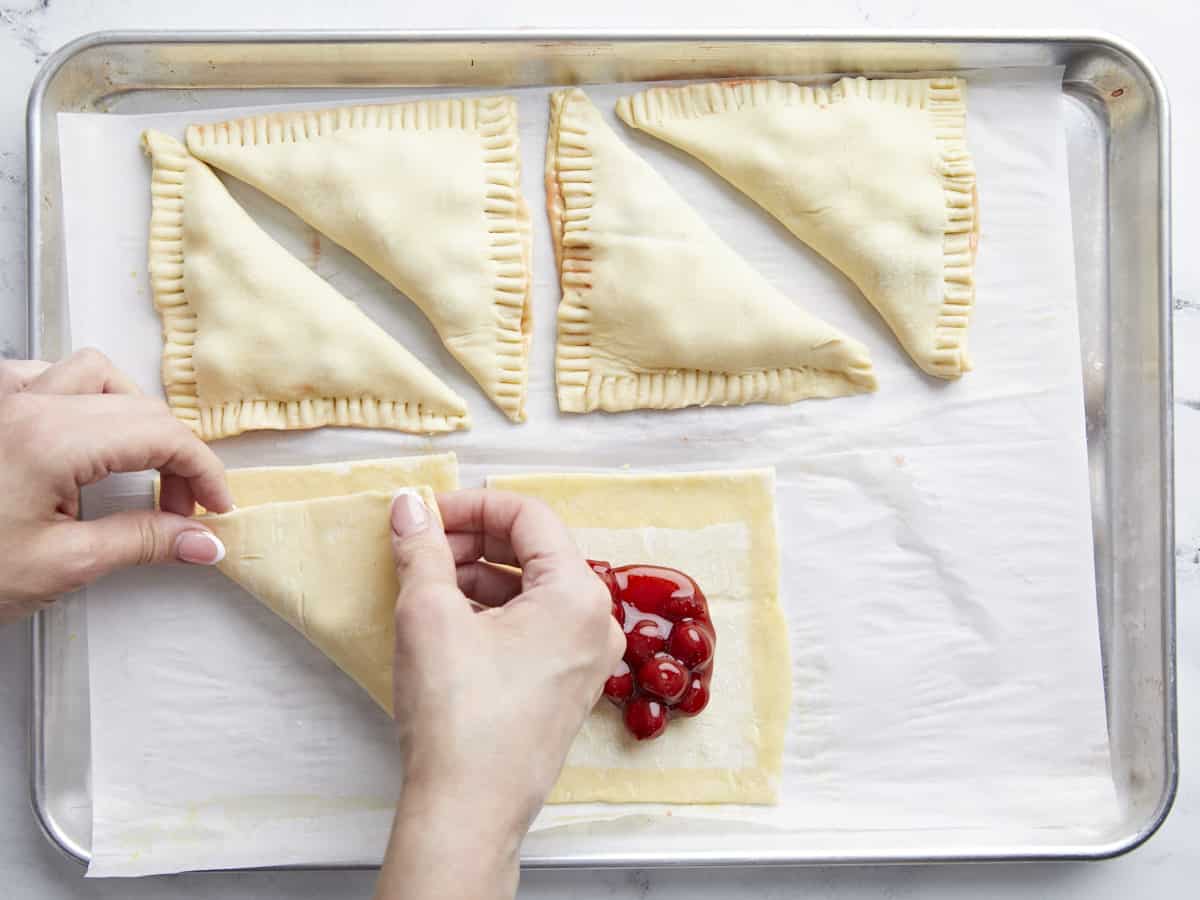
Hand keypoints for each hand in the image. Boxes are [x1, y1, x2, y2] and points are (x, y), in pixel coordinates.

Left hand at [0, 349, 233, 624]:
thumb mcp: (60, 565)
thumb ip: (143, 542)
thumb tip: (200, 541)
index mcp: (47, 439)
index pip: (160, 433)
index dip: (203, 471)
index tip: (214, 507)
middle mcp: (22, 404)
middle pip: (135, 403)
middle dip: (173, 454)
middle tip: (179, 509)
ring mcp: (0, 401)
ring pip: (93, 374)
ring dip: (130, 416)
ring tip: (134, 466)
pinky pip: (45, 377)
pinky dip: (80, 401)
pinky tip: (81, 441)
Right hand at [376, 488, 623, 899]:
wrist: (468, 810)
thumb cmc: (458, 716)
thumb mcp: (428, 615)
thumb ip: (420, 549)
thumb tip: (408, 506)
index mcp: (579, 594)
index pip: (529, 516)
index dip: (472, 505)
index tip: (426, 512)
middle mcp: (595, 622)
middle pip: (534, 551)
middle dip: (472, 541)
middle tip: (420, 547)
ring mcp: (586, 658)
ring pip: (532, 590)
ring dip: (478, 577)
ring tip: (425, 584)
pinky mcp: (566, 686)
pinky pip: (534, 627)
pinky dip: (492, 612)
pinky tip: (448, 621)